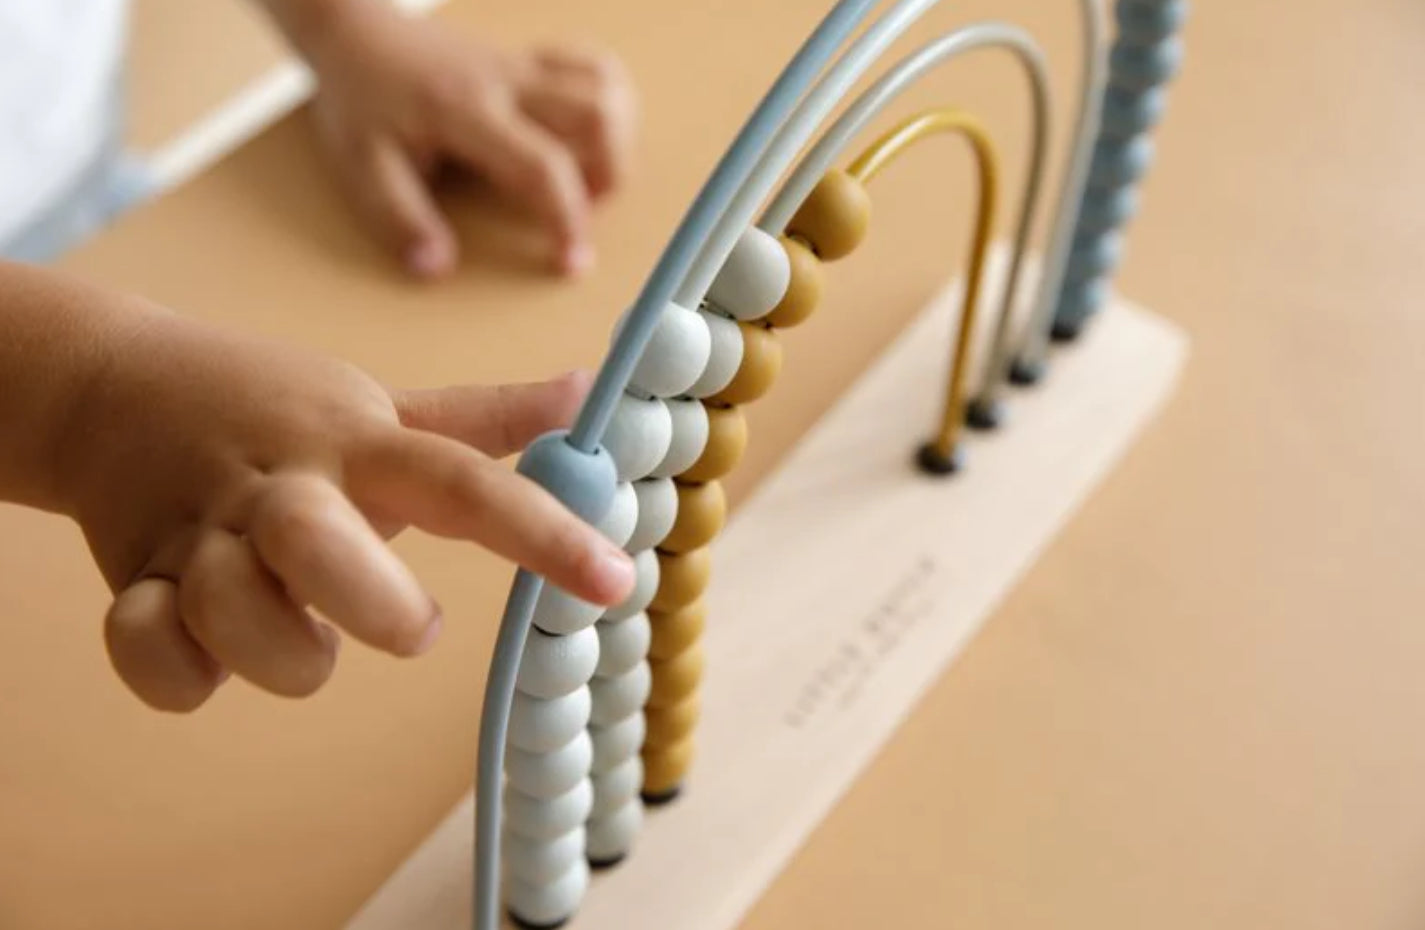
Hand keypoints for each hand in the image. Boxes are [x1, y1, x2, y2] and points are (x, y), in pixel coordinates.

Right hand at [54, 301, 634, 711]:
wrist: (111, 388)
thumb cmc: (274, 411)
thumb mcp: (380, 406)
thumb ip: (485, 419)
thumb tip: (589, 392)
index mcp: (357, 444)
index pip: (463, 481)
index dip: (544, 532)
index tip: (617, 579)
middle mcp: (280, 484)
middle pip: (321, 547)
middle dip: (375, 606)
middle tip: (410, 623)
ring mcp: (199, 531)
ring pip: (235, 619)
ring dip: (281, 653)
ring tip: (297, 627)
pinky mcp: (136, 577)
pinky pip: (154, 653)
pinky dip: (182, 671)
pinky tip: (203, 640)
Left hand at [287, 0, 637, 278]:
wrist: (357, 33)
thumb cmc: (361, 99)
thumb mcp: (362, 164)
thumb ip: (400, 217)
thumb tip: (437, 267)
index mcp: (465, 111)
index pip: (540, 166)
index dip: (566, 220)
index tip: (572, 261)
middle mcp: (506, 82)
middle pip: (595, 116)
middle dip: (609, 175)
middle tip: (583, 209)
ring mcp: (524, 66)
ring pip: (604, 87)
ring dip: (616, 138)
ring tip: (590, 174)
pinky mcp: (531, 60)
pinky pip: (593, 66)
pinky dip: (607, 101)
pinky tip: (581, 133)